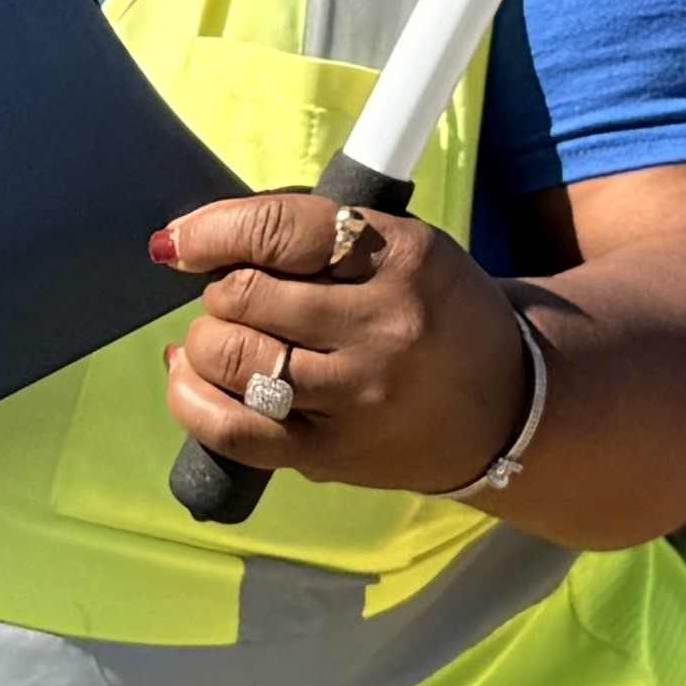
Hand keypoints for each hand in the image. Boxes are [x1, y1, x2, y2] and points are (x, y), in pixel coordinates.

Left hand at [157, 192, 533, 495]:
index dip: (214, 229)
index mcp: (403, 257)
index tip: (181, 239)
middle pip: (245, 295)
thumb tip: (202, 239)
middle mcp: (381, 328)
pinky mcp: (331, 455)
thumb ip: (314, 234)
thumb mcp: (402, 244)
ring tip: (223, 335)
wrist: (504, 409)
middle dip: (219, 288)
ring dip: (206, 339)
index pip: (282, 230)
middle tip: (237, 294)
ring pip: (231, 357)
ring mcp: (355, 398)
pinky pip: (233, 431)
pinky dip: (191, 397)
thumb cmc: (437, 311)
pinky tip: (189, 376)